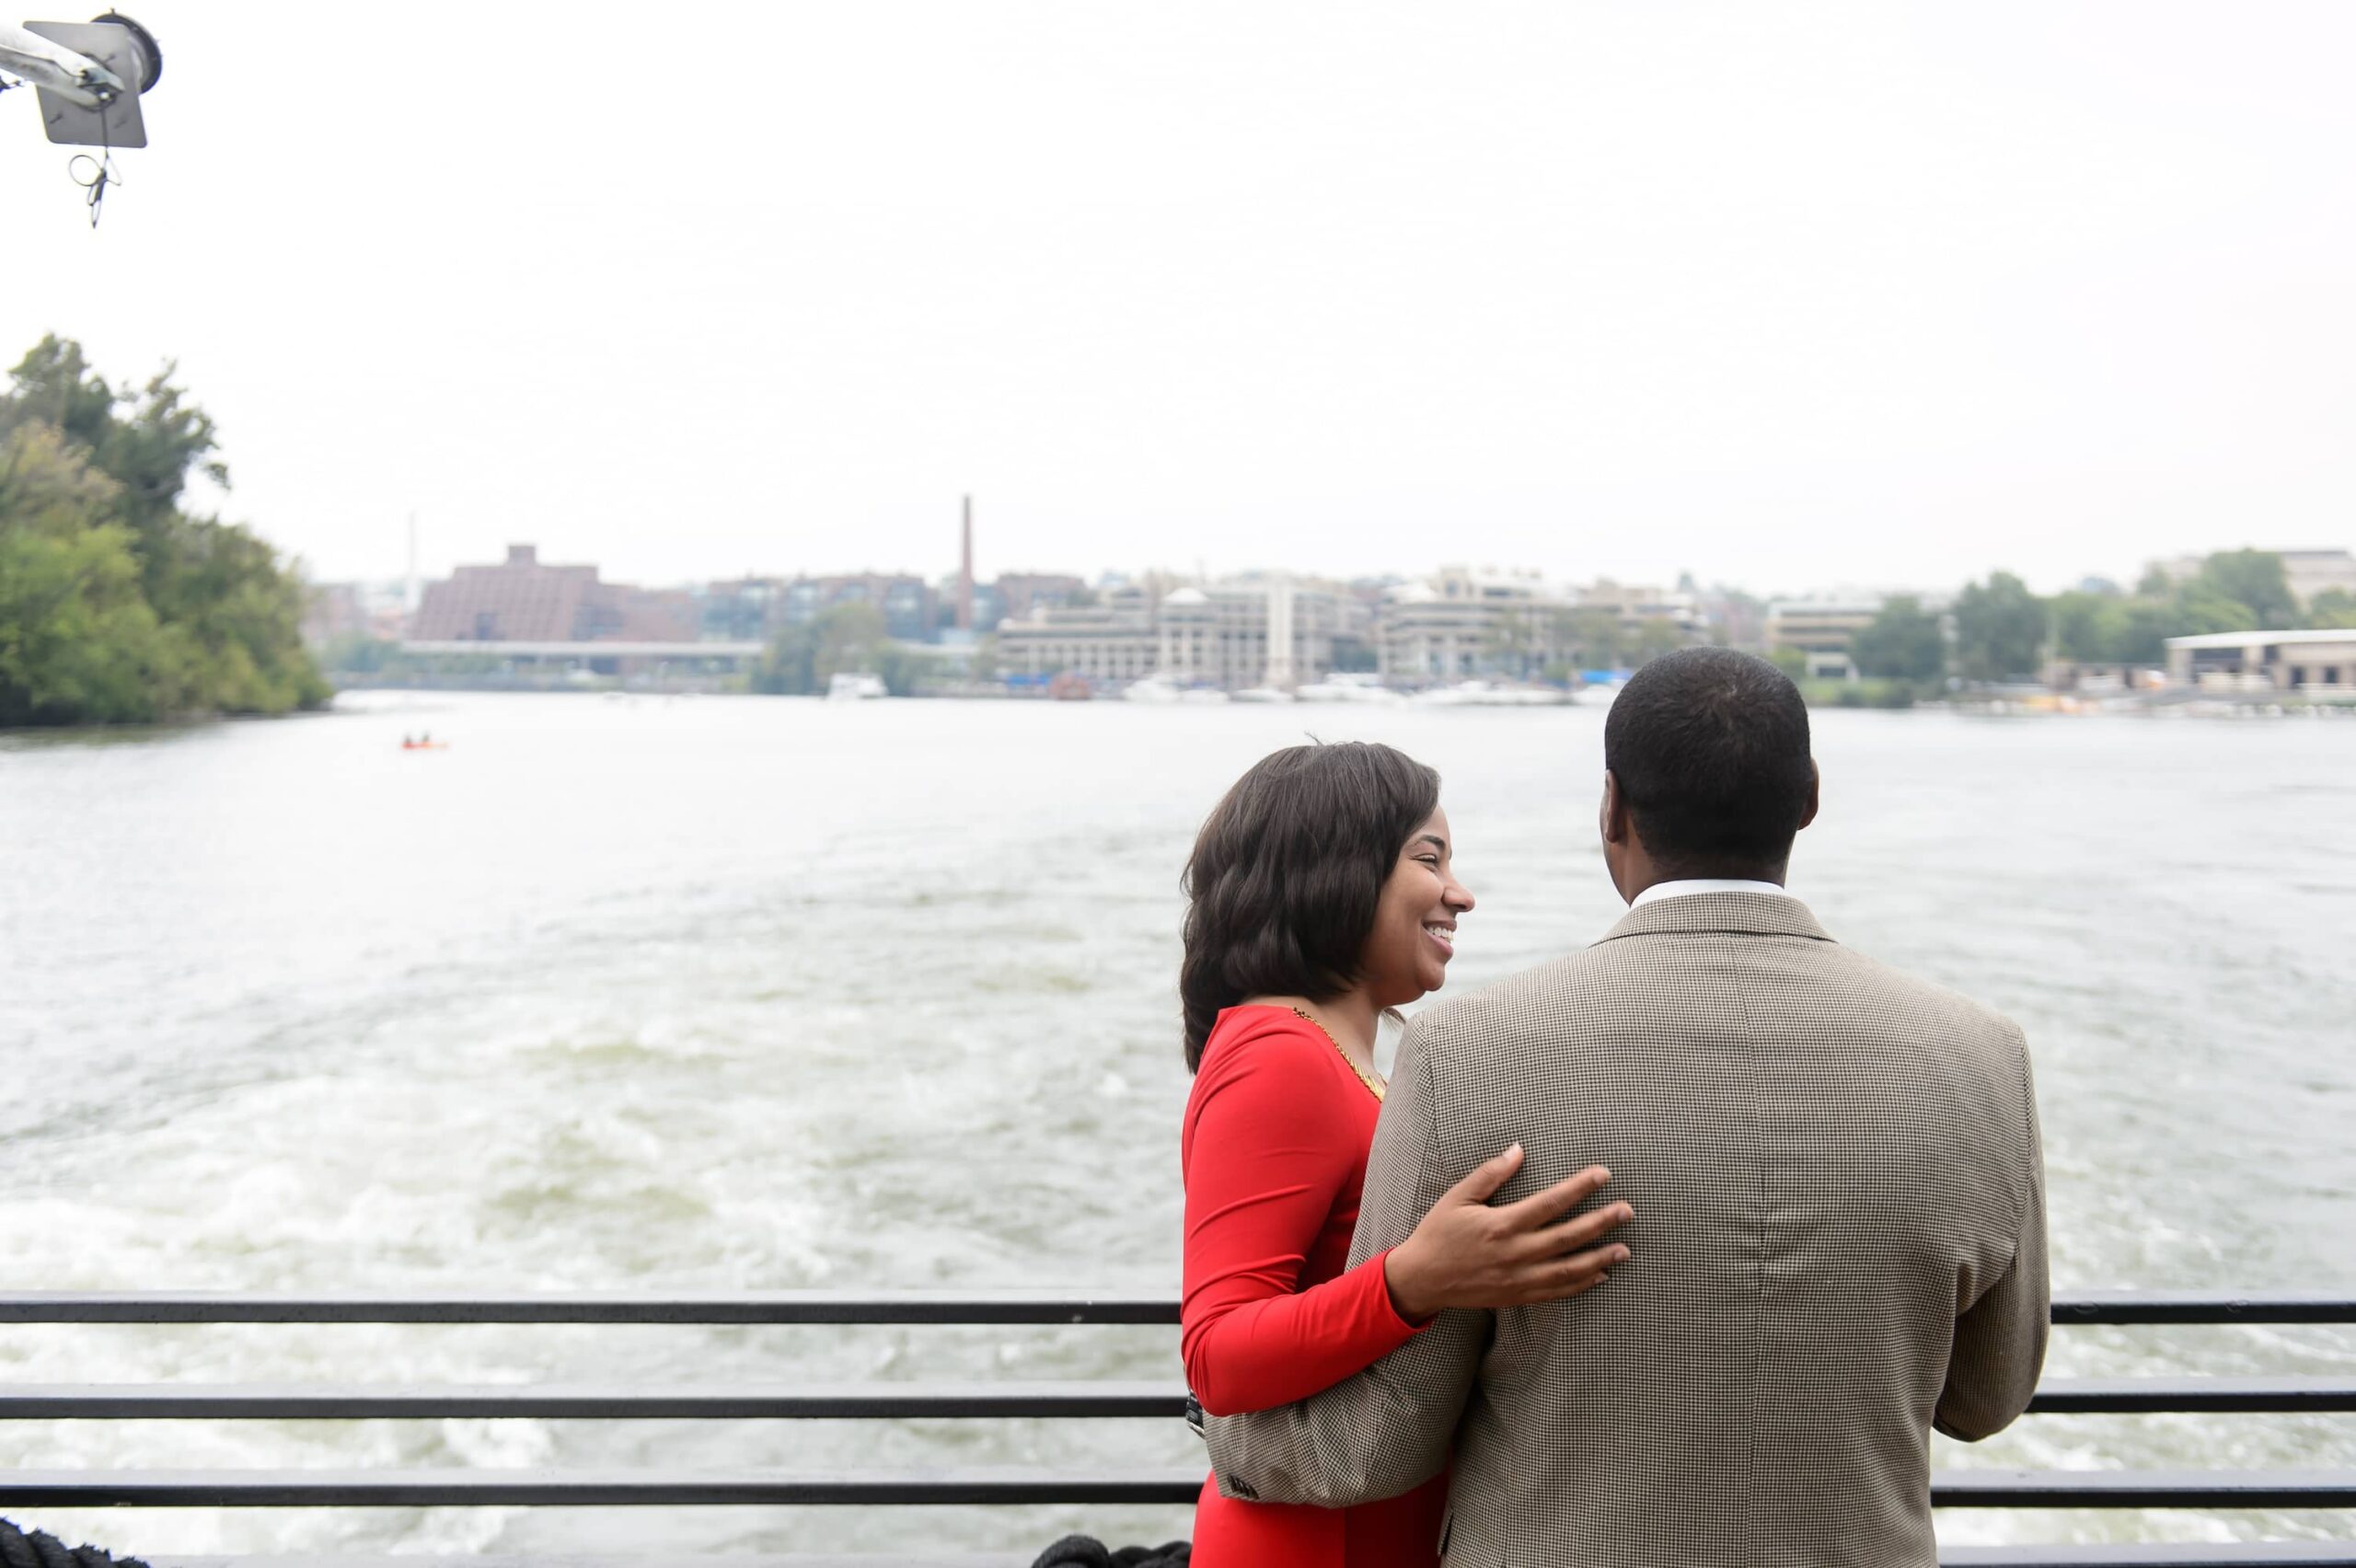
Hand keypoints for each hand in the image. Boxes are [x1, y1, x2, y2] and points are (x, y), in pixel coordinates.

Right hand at [1382, 1146, 1630, 1321]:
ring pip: (1569, 1269)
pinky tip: (1601, 1275)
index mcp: (1501, 1224)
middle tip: (1627, 1210)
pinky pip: (1557, 1292)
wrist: (1422, 1279)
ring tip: (1625, 1248)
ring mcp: (1519, 1278)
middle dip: (1601, 1222)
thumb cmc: (1438, 1233)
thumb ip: (1490, 1174)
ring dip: (1600, 1258)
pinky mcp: (1518, 1296)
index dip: (1580, 1187)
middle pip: (1568, 1236)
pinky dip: (1581, 1284)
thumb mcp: (1457, 1197)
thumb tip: (1518, 1150)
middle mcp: (1515, 1253)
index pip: (1551, 1202)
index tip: (1603, 1174)